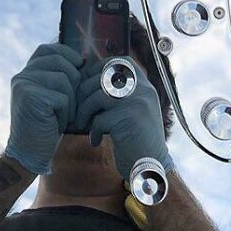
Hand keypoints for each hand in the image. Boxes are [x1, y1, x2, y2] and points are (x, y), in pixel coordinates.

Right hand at [5, 43, 82, 174]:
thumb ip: (59, 76)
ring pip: (63, 79)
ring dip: (71, 99)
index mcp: (26, 73)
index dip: (66, 53)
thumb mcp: (52, 95)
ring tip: (64, 114)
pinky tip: (57, 123)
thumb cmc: (47, 124)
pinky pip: (62, 97)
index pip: (47, 49)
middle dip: (74, 79)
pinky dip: (66, 112)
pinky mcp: (30, 98)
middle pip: (59, 61)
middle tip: (73, 101)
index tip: (80, 64)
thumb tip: (83, 58)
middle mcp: (22, 76)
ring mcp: (24, 85)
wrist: (30, 153)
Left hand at [74, 58, 173, 178]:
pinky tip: (95, 140)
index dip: (96, 70)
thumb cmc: (134, 139)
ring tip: (82, 124)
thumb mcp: (131, 109)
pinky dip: (93, 130)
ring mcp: (138, 102)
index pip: (116, 63)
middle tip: (79, 110)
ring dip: (84, 112)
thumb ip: (117, 93)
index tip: (85, 86)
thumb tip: (85, 77)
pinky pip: (100, 118)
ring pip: (98, 97)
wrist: (151, 167)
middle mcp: (143, 89)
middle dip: (84, 93)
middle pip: (102, 78)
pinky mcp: (131, 119)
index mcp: (143, 84)